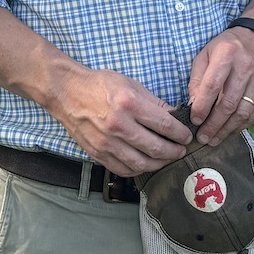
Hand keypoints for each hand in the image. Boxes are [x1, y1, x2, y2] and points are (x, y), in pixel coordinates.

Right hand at [49, 66, 192, 176]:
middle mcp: (118, 125)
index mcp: (129, 104)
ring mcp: (106, 142)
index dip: (180, 134)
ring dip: (159, 163)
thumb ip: (154, 102)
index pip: (164, 125)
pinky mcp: (98, 153)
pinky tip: (146, 163)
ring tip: (167, 158)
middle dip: (174, 151)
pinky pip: (124, 169)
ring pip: (142, 163)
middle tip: (181, 150)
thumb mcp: (130, 84)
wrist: (67, 93)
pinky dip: (139, 169)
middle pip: (156, 148)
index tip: (186, 136)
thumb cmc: (100, 85)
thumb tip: (175, 117)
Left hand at [187, 27, 253, 145]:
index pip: (213, 85)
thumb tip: (193, 104)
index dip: (202, 106)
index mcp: (227, 54)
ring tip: (214, 139)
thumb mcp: (206, 54)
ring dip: (227, 129)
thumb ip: (198, 79)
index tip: (195, 120)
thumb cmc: (226, 47)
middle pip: (229, 103)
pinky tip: (230, 131)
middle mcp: (246, 67)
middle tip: (203, 138)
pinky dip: (241, 125)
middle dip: (214, 124)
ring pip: (243, 112)